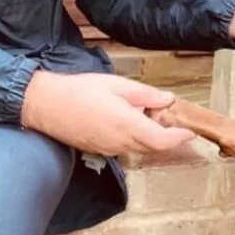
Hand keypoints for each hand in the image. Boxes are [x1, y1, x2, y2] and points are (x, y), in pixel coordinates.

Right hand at [20, 71, 194, 155]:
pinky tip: (128, 120)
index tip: (189, 131)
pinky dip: (133, 137)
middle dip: (167, 136)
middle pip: (153, 146)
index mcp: (127, 125)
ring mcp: (109, 148)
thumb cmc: (79, 91)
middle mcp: (120, 142)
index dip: (179, 138)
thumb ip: (145, 95)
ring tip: (148, 115)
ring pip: (139, 147)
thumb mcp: (116, 85)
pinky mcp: (99, 149)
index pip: (162, 140)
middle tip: (172, 119)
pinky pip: (123, 146)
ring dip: (149, 136)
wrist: (45, 105)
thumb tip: (167, 100)